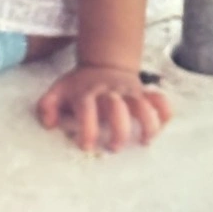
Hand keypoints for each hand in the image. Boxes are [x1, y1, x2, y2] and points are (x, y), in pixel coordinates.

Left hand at [37, 65, 171, 152]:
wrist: (104, 63)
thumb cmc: (79, 85)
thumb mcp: (58, 91)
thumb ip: (47, 106)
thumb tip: (49, 125)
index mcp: (87, 92)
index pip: (87, 108)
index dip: (87, 129)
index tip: (86, 146)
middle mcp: (110, 91)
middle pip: (118, 108)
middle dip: (118, 131)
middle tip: (114, 148)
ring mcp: (129, 91)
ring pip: (144, 105)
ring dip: (147, 124)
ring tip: (144, 141)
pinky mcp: (144, 93)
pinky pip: (160, 100)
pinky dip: (164, 113)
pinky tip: (160, 127)